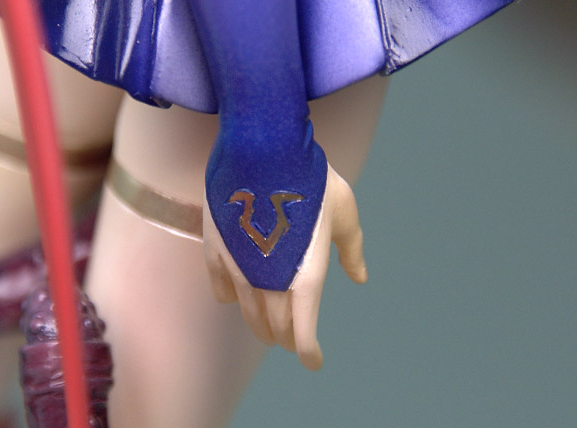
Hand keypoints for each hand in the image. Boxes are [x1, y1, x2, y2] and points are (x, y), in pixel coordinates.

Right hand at [203, 164, 366, 369]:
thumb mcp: (344, 214)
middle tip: (293, 340)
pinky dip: (230, 298)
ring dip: (259, 324)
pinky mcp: (217, 251)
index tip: (313, 361)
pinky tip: (233, 296)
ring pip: (247, 313)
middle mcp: (270, 282)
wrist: (264, 150)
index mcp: (305, 278)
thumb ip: (351, 251)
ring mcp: (239, 269)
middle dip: (286, 338)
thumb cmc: (312, 181)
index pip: (304, 333)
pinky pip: (220, 288)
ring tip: (266, 327)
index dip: (309, 352)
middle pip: (274, 327)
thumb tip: (359, 278)